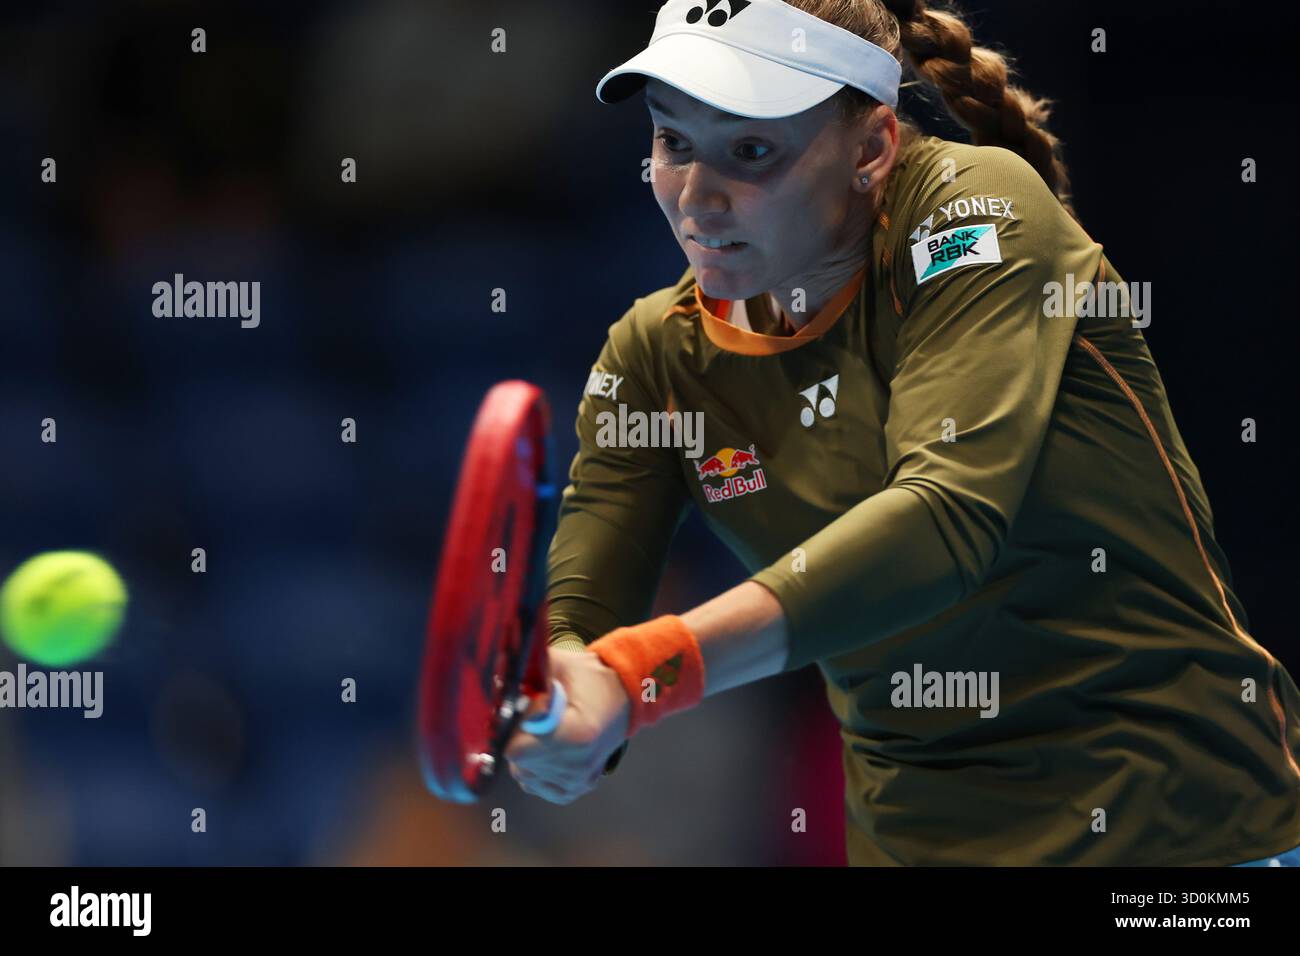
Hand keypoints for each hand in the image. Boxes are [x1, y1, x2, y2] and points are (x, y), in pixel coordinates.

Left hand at [504, 645, 630, 804]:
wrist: (623, 696)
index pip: (517, 749)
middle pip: (519, 763)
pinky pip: (537, 785)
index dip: (513, 729)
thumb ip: (526, 671)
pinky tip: (547, 748)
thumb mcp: (559, 665)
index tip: (523, 711)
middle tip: (534, 718)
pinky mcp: (577, 788)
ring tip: (545, 731)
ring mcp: (579, 780)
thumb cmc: (589, 678)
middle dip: (518, 739)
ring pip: (524, 775)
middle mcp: (579, 764)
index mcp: (576, 734)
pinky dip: (535, 768)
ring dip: (526, 754)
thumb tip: (491, 680)